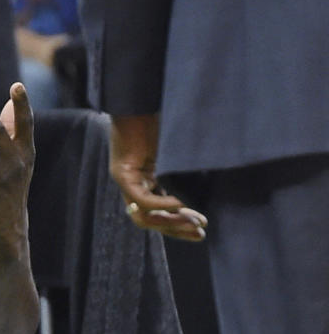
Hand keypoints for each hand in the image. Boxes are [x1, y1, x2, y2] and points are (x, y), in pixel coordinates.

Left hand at [110, 114, 206, 242]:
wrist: (141, 100)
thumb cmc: (162, 119)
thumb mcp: (178, 152)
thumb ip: (187, 173)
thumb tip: (212, 194)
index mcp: (147, 180)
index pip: (158, 214)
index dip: (178, 224)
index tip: (201, 229)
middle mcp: (133, 184)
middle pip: (150, 220)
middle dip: (176, 229)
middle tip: (200, 233)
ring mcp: (125, 180)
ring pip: (143, 216)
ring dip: (169, 222)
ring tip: (194, 221)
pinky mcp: (121, 173)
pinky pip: (141, 199)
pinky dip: (161, 204)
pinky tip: (181, 203)